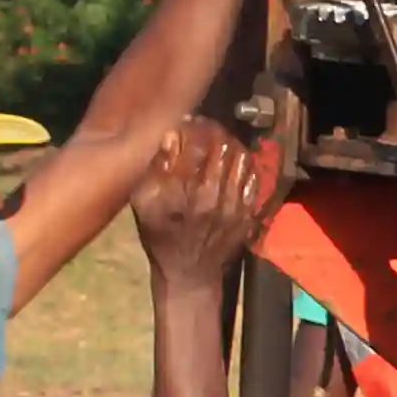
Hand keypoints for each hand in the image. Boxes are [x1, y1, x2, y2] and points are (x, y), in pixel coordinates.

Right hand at [132, 112, 282, 288]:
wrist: (190, 275)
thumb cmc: (161, 238)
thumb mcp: (144, 206)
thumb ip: (155, 170)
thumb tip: (169, 137)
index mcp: (183, 192)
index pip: (195, 144)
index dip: (194, 126)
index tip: (189, 121)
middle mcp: (212, 195)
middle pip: (222, 148)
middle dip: (214, 130)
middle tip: (207, 125)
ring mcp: (234, 205)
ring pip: (240, 159)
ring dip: (231, 143)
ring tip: (220, 138)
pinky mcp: (248, 213)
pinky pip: (252, 178)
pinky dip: (245, 162)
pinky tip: (234, 158)